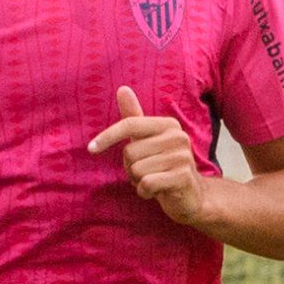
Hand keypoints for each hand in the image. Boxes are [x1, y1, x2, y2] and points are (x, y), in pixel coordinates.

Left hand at [87, 87, 207, 227]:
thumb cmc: (164, 166)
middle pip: (130, 151)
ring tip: (153, 180)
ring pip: (136, 170)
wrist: (192, 195)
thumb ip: (134, 116)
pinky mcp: (183, 177)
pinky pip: (147, 183)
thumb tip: (122, 88)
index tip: (91, 149)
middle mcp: (178, 137)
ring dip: (137, 181)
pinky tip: (157, 191)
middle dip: (130, 167)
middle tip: (145, 172)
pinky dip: (145, 192)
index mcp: (168, 125)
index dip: (107, 136)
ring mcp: (182, 157)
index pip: (130, 124)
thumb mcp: (147, 140)